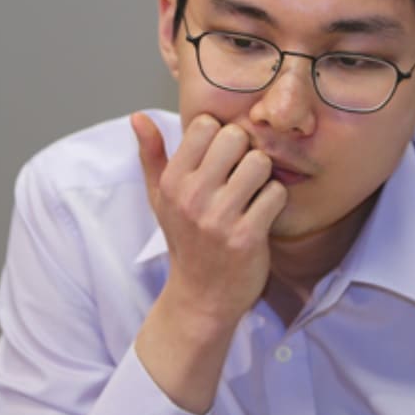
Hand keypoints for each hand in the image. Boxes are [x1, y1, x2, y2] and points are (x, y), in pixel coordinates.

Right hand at [131, 112, 286, 326]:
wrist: (201, 297)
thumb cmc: (185, 239)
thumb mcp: (161, 197)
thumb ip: (151, 154)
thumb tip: (138, 116)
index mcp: (172, 181)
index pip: (205, 124)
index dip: (221, 136)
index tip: (222, 157)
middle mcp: (191, 196)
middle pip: (236, 136)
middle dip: (245, 151)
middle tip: (241, 174)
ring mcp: (218, 218)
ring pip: (260, 162)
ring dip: (264, 177)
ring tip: (252, 194)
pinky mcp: (246, 237)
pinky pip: (276, 194)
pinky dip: (275, 201)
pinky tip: (262, 214)